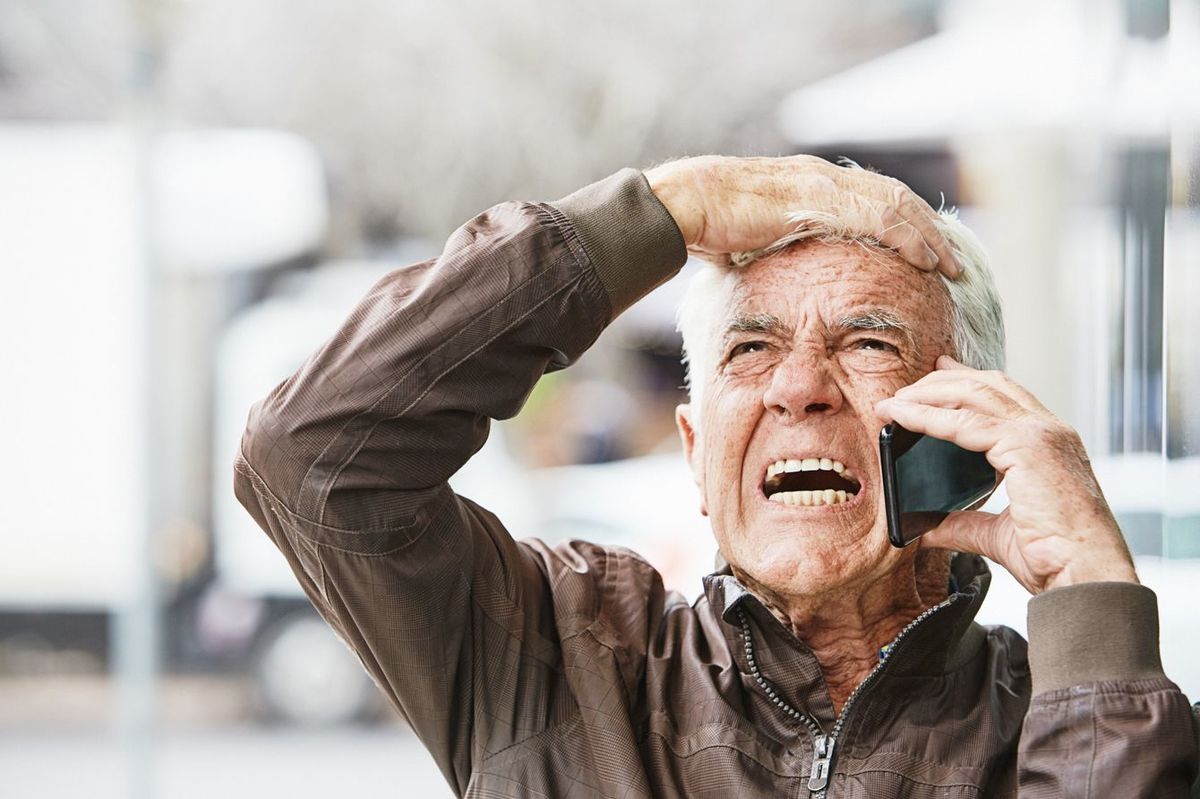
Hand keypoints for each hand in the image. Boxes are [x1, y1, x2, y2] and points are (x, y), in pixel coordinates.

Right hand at [643, 155, 960, 277]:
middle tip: (953, 259)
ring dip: (926, 235)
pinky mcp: (816, 199)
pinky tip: (923, 257)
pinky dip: (906, 237)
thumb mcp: (749, 240)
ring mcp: (821, 185)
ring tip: (948, 263)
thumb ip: (770, 250)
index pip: (871, 199)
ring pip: (894, 204)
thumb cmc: (704, 226)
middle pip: (893, 198)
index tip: (925, 251)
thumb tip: (771, 275)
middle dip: (927, 229)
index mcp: (809, 184)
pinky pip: (875, 217)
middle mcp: (822, 177)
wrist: (683, 205)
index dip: (904, 224)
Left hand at [874, 355, 1137, 594]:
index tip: (936, 373)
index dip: (966, 380)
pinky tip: (901, 416)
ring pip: (974, 393)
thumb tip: (925, 527)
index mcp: (1049, 444)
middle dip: (940, 381)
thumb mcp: (999, 535)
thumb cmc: (1056, 559)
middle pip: (987, 384)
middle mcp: (1049, 431)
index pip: (1004, 395)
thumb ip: (963, 524)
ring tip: (894, 401)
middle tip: (903, 390)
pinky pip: (964, 423)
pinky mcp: (1026, 446)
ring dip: (928, 394)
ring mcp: (1040, 434)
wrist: (1086, 576)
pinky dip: (928, 416)